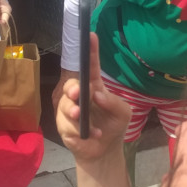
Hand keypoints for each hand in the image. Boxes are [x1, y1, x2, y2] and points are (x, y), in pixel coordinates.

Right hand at [56, 34, 130, 163]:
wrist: (103, 151)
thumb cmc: (113, 125)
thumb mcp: (122, 113)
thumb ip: (114, 103)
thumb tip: (97, 94)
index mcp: (93, 86)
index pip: (90, 66)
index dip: (89, 51)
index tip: (89, 35)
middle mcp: (78, 95)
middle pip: (71, 84)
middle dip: (72, 88)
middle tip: (77, 94)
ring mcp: (68, 110)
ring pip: (66, 106)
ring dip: (74, 113)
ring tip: (83, 119)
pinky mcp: (64, 126)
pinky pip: (67, 126)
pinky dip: (82, 132)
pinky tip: (93, 135)